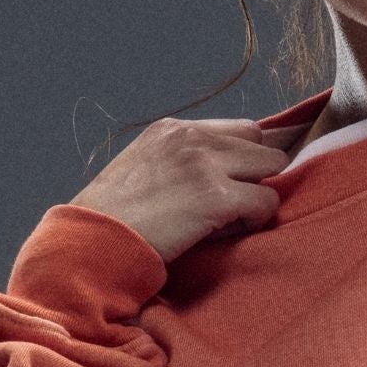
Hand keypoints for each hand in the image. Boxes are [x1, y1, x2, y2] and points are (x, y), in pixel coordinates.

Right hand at [68, 114, 305, 264]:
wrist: (95, 240)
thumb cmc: (116, 215)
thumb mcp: (143, 165)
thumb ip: (180, 158)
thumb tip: (219, 169)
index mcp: (174, 129)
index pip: (240, 127)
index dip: (243, 157)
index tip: (232, 182)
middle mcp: (192, 138)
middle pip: (261, 142)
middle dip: (255, 173)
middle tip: (235, 202)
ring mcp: (205, 165)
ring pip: (271, 167)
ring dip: (258, 194)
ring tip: (233, 217)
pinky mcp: (215, 198)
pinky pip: (266, 201)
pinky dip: (256, 219)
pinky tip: (229, 231)